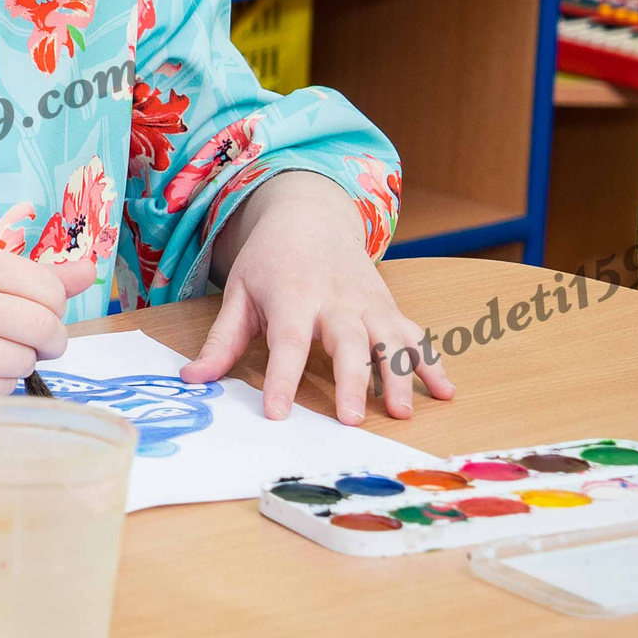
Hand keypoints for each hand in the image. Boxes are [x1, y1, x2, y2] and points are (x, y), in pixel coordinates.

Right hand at [0, 246, 82, 401]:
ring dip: (20, 360)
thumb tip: (90, 272)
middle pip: (43, 327)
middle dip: (49, 338)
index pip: (48, 290)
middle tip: (33, 338)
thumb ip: (31, 272)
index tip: (37, 310)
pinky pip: (0, 390)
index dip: (53, 305)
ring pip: (24, 362)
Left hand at [183, 172, 455, 423]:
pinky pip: (414, 335)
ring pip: (389, 338)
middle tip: (352, 420)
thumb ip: (221, 340)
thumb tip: (191, 380)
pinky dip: (433, 361)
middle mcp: (335, 299)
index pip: (287, 341)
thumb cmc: (270, 261)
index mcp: (292, 296)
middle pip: (346, 341)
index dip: (282, 378)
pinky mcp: (389, 307)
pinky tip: (446, 391)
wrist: (310, 217)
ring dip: (399, 375)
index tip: (278, 413)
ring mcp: (367, 303)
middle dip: (352, 380)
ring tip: (402, 412)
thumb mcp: (239, 293)